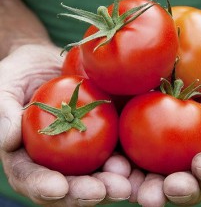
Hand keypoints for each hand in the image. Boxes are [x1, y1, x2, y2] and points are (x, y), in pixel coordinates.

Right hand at [0, 44, 130, 205]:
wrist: (52, 61)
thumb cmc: (23, 73)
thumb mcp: (7, 84)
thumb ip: (4, 109)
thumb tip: (8, 139)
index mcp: (28, 151)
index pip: (31, 175)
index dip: (43, 185)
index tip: (58, 188)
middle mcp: (56, 156)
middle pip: (68, 182)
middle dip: (83, 192)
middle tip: (100, 192)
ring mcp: (81, 147)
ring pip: (95, 173)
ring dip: (110, 183)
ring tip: (125, 185)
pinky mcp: (103, 133)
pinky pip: (114, 148)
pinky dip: (125, 160)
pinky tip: (134, 163)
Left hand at [128, 60, 200, 206]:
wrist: (183, 60)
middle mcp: (179, 156)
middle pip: (176, 184)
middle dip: (168, 192)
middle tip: (159, 193)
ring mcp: (152, 149)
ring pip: (144, 177)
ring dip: (135, 187)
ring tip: (125, 186)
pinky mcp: (129, 137)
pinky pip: (120, 154)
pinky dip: (114, 165)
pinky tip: (109, 165)